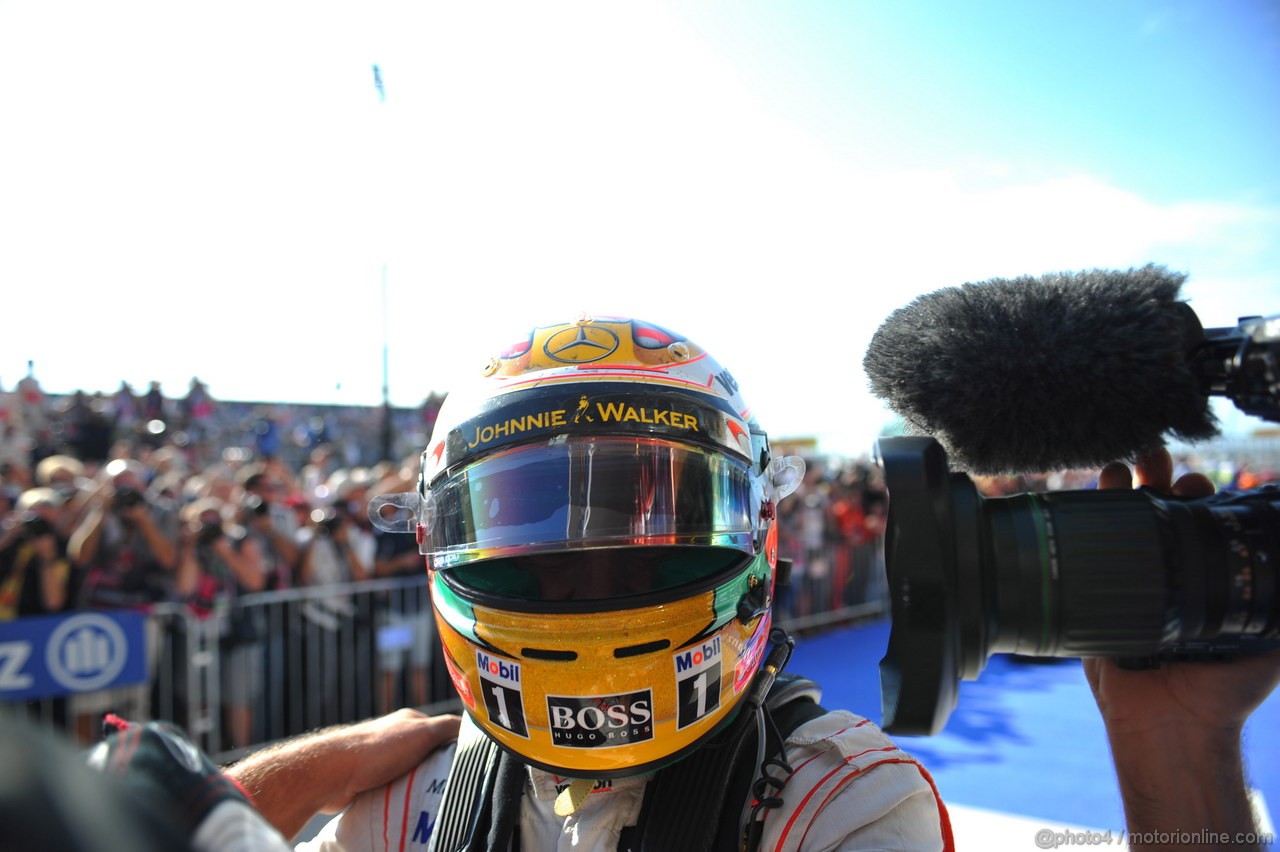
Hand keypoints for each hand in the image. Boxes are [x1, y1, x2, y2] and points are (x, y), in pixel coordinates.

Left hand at [228, 708, 460, 839]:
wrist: (333, 773)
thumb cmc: (379, 750)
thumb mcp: (423, 732)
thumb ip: (448, 727)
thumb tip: (475, 730)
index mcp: (410, 721)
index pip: (444, 732)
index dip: (457, 748)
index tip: (469, 768)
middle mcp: (396, 737)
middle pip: (427, 755)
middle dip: (438, 771)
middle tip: (451, 789)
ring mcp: (381, 759)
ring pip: (411, 774)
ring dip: (419, 785)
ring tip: (431, 801)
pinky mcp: (369, 780)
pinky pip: (394, 788)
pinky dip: (402, 796)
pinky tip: (409, 806)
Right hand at [1084, 450, 1279, 735]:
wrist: (1174, 724)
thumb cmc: (1228, 690)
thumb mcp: (1273, 641)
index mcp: (1203, 580)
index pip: (1197, 523)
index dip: (1197, 496)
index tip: (1198, 482)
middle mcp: (1164, 577)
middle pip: (1156, 514)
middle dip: (1155, 480)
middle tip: (1155, 459)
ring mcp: (1124, 586)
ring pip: (1119, 526)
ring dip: (1119, 491)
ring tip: (1122, 466)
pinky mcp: (1091, 601)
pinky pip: (1082, 555)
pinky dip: (1082, 522)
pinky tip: (1090, 496)